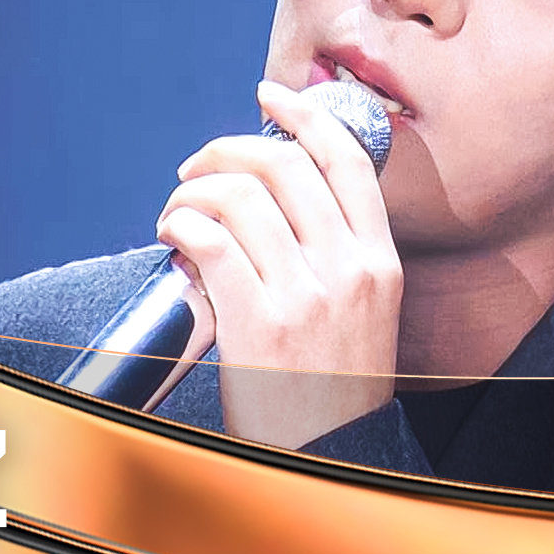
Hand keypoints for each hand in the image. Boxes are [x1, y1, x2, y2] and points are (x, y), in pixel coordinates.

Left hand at [155, 80, 401, 448]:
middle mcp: (349, 269)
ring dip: (196, 191)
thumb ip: (335, 252)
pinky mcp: (260, 323)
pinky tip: (173, 234)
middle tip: (199, 166)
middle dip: (231, 149)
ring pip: (242, 198)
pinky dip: (183, 224)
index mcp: (379, 260)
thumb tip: (273, 192)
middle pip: (286, 166)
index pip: (347, 160)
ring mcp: (307, 296)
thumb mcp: (364, 310)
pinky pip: (212, 242)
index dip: (306, 114)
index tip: (271, 94)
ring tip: (178, 210)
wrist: (329, 459)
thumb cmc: (334, 387)